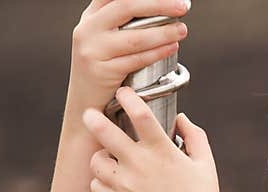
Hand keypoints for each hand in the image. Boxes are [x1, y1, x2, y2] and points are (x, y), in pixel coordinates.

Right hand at [70, 0, 189, 110]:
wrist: (85, 104)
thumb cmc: (102, 70)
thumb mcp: (103, 39)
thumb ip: (121, 22)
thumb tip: (159, 9)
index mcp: (91, 17)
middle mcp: (88, 29)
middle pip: (126, 7)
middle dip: (159, 4)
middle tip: (182, 6)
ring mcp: (93, 50)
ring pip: (135, 37)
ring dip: (164, 32)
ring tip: (182, 30)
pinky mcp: (102, 71)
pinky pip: (136, 59)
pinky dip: (157, 53)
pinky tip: (172, 47)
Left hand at [83, 87, 222, 191]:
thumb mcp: (205, 165)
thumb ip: (195, 136)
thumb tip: (180, 117)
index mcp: (163, 152)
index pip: (140, 115)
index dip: (128, 97)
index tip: (123, 92)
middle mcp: (141, 165)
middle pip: (105, 132)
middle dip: (93, 118)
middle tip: (91, 114)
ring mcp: (127, 185)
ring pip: (95, 161)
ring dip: (98, 156)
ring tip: (107, 157)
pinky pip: (96, 186)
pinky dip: (100, 182)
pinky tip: (111, 181)